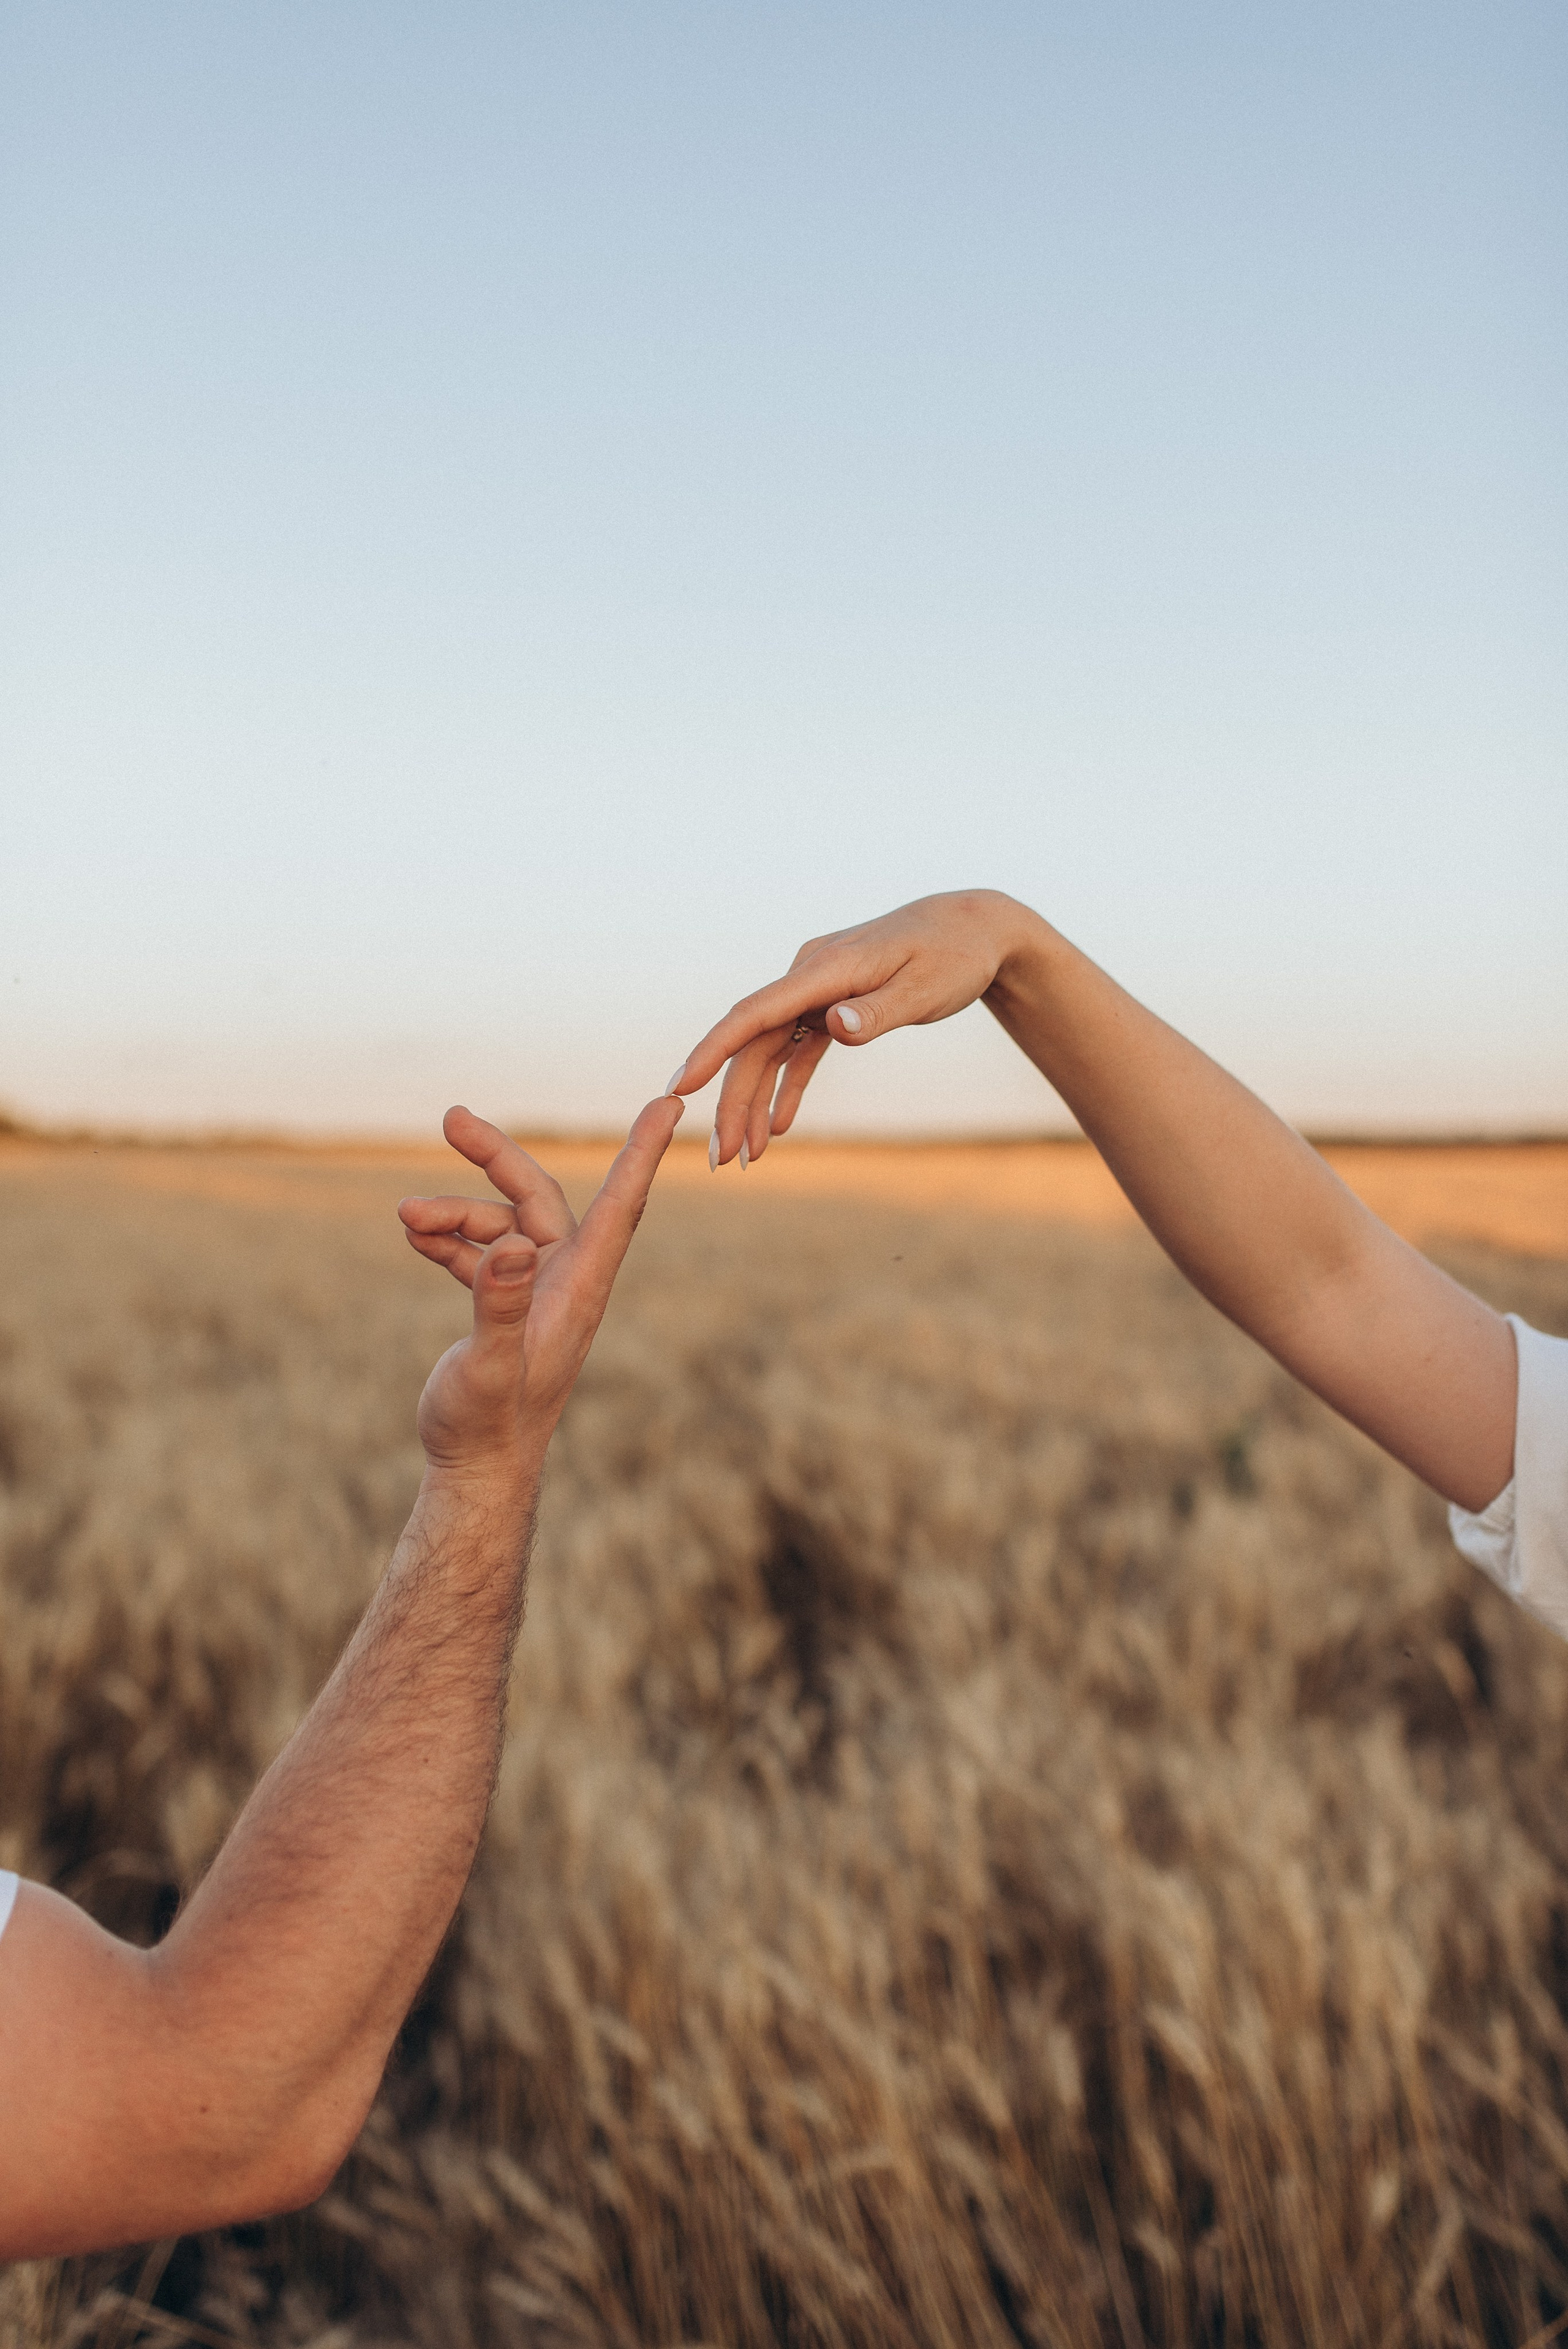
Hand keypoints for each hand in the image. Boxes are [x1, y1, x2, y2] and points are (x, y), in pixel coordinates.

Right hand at [397, 1096, 683, 1478]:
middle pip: (540, 1197)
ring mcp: (536, 1292)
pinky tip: (413, 1236)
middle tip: (449, 1117)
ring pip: (501, 1225)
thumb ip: (498, 1307)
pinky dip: (450, 1241)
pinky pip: (481, 1254)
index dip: (643, 1150)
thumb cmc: (487, 1425)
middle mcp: (565, 1281)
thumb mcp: (489, 1366)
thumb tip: (510, 1248)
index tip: (668, 1100)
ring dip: (452, 1214)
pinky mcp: (507, 1306)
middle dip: (495, 1157)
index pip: (620, 1203)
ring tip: (403, 1217)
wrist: (477, 1470)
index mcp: (578, 1287)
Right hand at [670, 889, 1034, 1165]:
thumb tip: (833, 1026)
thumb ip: (877, 1011)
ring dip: (755, 1101)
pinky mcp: (832, 1003)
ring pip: (771, 1050)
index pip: (755, 1013)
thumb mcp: (925, 988)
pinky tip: (777, 1127)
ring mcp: (818, 989)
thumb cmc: (955, 956)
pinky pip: (799, 1049)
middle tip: (720, 1159)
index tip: (680, 1087)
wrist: (976, 928)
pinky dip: (788, 1086)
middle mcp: (810, 975)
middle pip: (755, 1043)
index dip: (714, 1051)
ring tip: (744, 1157)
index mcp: (825, 968)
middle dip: (733, 1102)